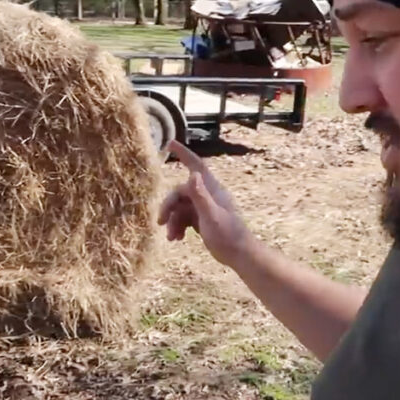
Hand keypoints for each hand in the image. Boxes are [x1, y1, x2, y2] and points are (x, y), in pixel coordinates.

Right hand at [158, 140, 252, 266]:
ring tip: (170, 237)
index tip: (170, 143)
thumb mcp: (212, 216)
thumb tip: (192, 175)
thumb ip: (201, 196)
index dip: (184, 153)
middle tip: (160, 222)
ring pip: (181, 207)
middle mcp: (208, 196)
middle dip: (169, 206)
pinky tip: (176, 239)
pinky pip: (184, 218)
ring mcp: (205, 208)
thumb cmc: (228, 236)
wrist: (240, 255)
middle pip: (181, 192)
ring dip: (173, 220)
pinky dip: (178, 227)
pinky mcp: (202, 220)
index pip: (196, 166)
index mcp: (212, 190)